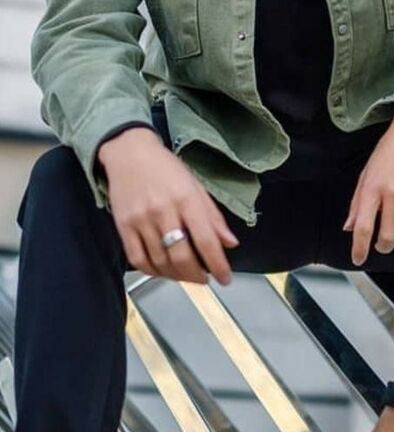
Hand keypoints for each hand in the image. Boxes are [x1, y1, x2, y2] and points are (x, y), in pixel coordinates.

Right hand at [99, 128, 238, 284]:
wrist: (128, 152)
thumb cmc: (165, 168)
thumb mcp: (196, 186)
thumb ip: (213, 216)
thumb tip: (230, 243)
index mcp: (186, 198)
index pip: (206, 240)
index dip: (218, 264)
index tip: (225, 278)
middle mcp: (163, 210)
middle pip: (182, 257)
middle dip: (197, 276)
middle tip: (204, 279)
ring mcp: (141, 220)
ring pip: (161, 262)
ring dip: (177, 276)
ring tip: (186, 275)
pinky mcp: (123, 226)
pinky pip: (138, 259)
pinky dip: (153, 271)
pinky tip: (163, 270)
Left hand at [342, 96, 393, 265]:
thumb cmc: (391, 148)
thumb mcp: (367, 172)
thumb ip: (357, 202)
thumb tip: (349, 227)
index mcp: (373, 186)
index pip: (363, 226)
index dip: (359, 248)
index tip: (358, 259)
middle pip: (388, 237)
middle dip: (382, 247)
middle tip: (381, 245)